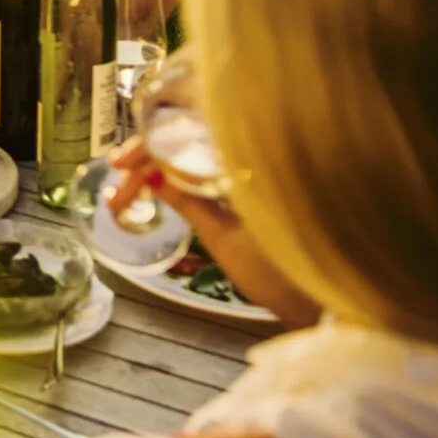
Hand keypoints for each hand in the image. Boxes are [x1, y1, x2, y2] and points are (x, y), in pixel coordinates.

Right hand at [105, 139, 318, 328]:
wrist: (322, 303)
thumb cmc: (280, 273)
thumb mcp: (223, 238)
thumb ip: (187, 200)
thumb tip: (150, 173)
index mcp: (251, 159)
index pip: (189, 135)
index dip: (147, 146)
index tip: (118, 166)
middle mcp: (255, 156)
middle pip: (189, 140)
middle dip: (147, 157)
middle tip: (116, 184)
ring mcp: (255, 171)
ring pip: (195, 154)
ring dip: (159, 166)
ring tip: (127, 190)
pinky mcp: (254, 187)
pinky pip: (208, 167)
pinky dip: (180, 176)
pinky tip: (158, 186)